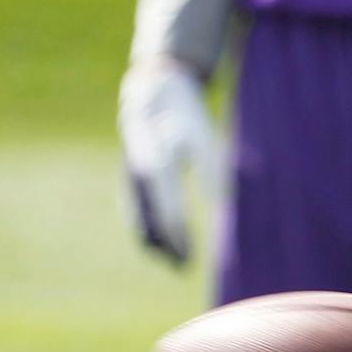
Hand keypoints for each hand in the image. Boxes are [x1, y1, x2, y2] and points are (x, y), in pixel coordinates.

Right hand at [119, 60, 222, 265]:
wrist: (153, 84)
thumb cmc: (184, 111)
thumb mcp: (201, 132)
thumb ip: (211, 166)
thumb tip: (223, 201)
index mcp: (156, 153)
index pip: (166, 200)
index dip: (176, 228)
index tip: (188, 253)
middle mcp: (138, 164)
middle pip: (148, 211)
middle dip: (165, 240)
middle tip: (183, 268)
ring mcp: (129, 167)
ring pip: (137, 211)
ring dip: (153, 239)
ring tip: (174, 263)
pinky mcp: (128, 171)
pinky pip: (133, 205)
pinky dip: (145, 226)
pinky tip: (158, 247)